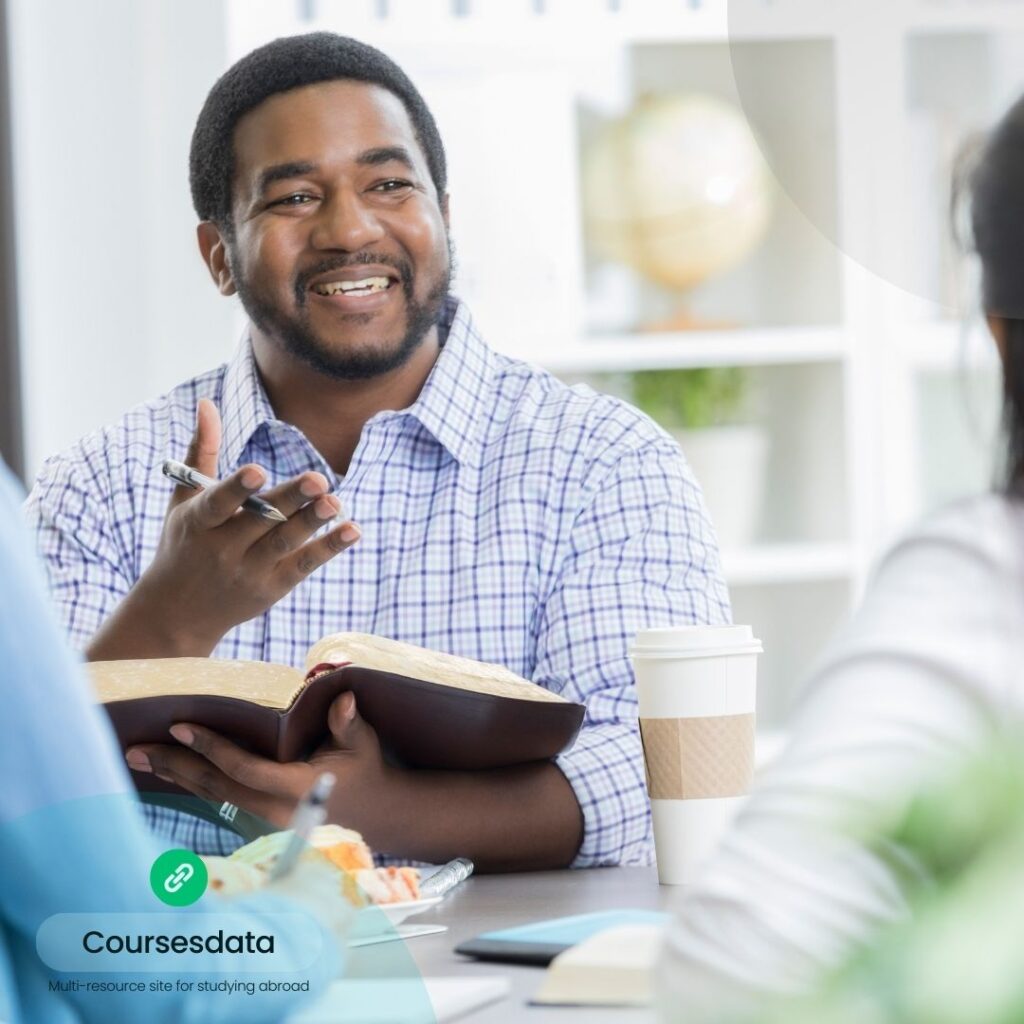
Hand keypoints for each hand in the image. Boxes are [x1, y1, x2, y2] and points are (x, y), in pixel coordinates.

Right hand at [88, 398, 360, 658]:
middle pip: (262, 521)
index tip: (258, 470)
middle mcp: (223, 549)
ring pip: (285, 543)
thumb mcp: (182, 501)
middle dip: (290, 500)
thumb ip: (201, 452)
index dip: (238, 488)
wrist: (176, 613)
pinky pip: (304, 565)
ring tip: (335, 501)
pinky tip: (353, 530)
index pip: (218, 503)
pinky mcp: (272, 587)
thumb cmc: (182, 544)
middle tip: (319, 479)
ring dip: (313, 522)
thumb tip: (207, 403)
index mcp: (198, 522)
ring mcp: (249, 570)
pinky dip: (329, 548)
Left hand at [126, 693, 395, 832]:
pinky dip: (192, 785)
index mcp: (298, 790)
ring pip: (213, 798)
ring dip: (176, 777)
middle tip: (137, 748)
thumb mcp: (362, 742)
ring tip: (141, 759)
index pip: (244, 769)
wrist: (376, 811)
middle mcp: (276, 812)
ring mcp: (266, 823)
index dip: (211, 748)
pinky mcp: (260, 823)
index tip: (180, 726)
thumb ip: (348, 722)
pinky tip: (170, 772)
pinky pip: (220, 802)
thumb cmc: (367, 768)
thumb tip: (344, 697)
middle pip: (216, 788)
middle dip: (175, 766)